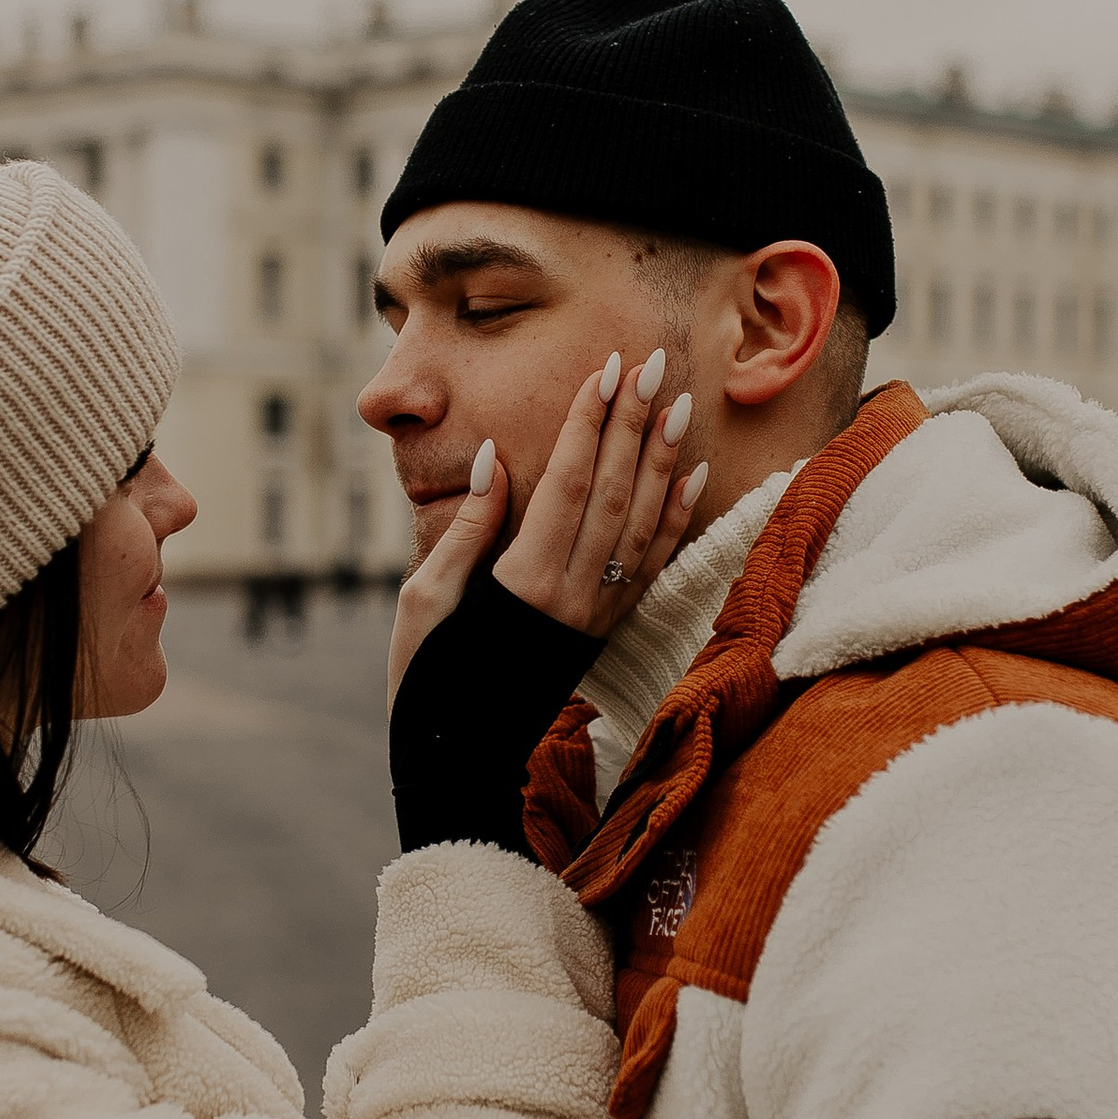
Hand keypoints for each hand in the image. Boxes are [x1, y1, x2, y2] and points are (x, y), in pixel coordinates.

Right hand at [388, 353, 705, 704]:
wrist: (458, 755)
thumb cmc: (426, 673)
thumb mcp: (425, 597)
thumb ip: (467, 529)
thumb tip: (492, 458)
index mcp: (524, 581)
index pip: (569, 483)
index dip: (588, 423)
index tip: (604, 370)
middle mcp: (573, 595)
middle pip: (615, 492)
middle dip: (633, 423)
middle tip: (651, 362)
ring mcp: (597, 613)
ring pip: (643, 523)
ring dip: (663, 460)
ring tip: (678, 402)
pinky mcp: (608, 628)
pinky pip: (652, 565)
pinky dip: (676, 516)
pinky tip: (691, 476)